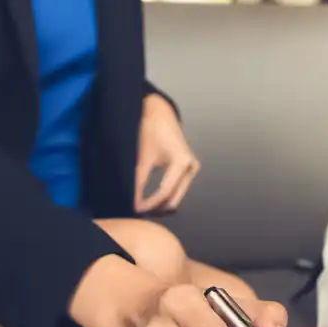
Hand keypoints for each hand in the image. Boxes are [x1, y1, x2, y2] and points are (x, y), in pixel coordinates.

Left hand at [135, 94, 199, 214]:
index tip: (137, 210)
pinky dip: (168, 193)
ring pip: (177, 192)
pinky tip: (155, 199)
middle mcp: (191, 165)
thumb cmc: (152, 131)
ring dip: (163, 201)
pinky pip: (179, 186)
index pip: (165, 190)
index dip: (151, 203)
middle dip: (158, 206)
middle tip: (141, 212)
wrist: (160, 114)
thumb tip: (135, 201)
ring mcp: (193, 167)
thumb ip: (139, 182)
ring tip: (146, 206)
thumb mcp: (144, 158)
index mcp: (181, 161)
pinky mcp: (189, 167)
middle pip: (174, 195)